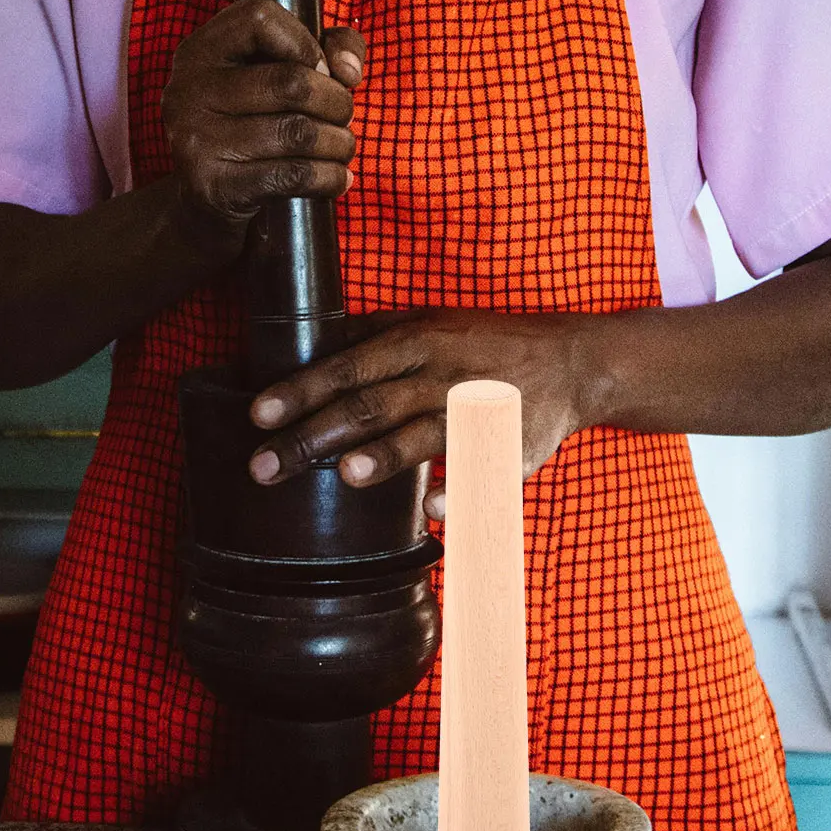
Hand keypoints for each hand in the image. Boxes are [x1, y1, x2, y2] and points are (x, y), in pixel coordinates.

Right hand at [161, 0, 364, 252]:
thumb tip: (348, 70)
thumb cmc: (254, 127)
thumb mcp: (279, 75)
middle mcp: (188, 90)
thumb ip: (328, 47)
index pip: (259, 17)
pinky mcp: (213, 186)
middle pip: (291, 81)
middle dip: (336, 102)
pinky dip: (329, 178)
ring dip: (339, 143)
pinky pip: (292, 176)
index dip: (305, 41)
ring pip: (298, 132)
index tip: (319, 70)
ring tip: (343, 148)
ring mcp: (196, 140)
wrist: (208, 203)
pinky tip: (338, 179)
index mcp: (199, 51)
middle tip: (343, 118)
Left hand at [245, 310, 604, 517]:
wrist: (571, 362)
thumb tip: (307, 345)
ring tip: (348, 474)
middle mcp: (442, 373)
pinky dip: (459, 489)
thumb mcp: (428, 323)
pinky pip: (482, 472)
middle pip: (370, 405)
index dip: (301, 389)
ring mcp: (477, 410)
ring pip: (424, 433)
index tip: (259, 413)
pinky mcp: (510, 447)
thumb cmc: (483, 344)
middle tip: (265, 466)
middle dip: (314, 436)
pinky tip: (432, 507)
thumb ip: (370, 336)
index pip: (346, 366)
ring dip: (388, 454)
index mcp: (416, 341)